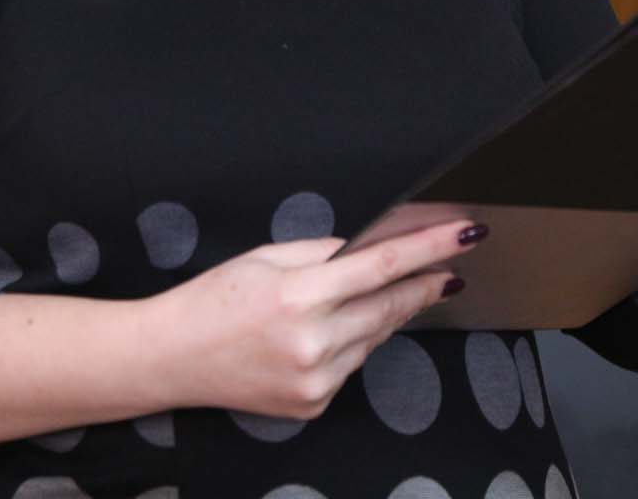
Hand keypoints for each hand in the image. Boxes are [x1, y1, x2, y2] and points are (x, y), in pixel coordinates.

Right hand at [144, 219, 482, 420]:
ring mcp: (316, 381)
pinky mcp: (314, 404)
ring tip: (374, 292)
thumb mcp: (267, 257)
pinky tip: (330, 330)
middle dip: (425, 282)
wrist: (171, 357)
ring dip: (385, 311)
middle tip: (451, 262)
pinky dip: (353, 342)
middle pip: (391, 305)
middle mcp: (314, 343)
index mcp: (300, 296)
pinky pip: (353, 364)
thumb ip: (327, 253)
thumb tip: (377, 247)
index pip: (383, 265)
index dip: (431, 248)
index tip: (466, 233)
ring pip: (375, 336)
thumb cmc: (214, 298)